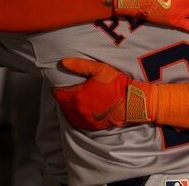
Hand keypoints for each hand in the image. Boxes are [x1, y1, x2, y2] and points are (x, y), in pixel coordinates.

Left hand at [53, 58, 188, 130]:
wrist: (131, 102)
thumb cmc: (116, 84)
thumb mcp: (99, 69)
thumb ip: (80, 65)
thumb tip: (63, 62)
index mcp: (77, 95)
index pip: (57, 94)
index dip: (58, 88)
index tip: (63, 83)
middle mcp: (77, 110)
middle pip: (62, 104)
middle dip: (65, 96)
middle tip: (72, 89)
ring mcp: (84, 119)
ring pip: (69, 113)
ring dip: (70, 106)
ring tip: (79, 98)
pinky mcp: (91, 126)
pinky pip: (78, 121)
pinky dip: (78, 115)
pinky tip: (85, 108)